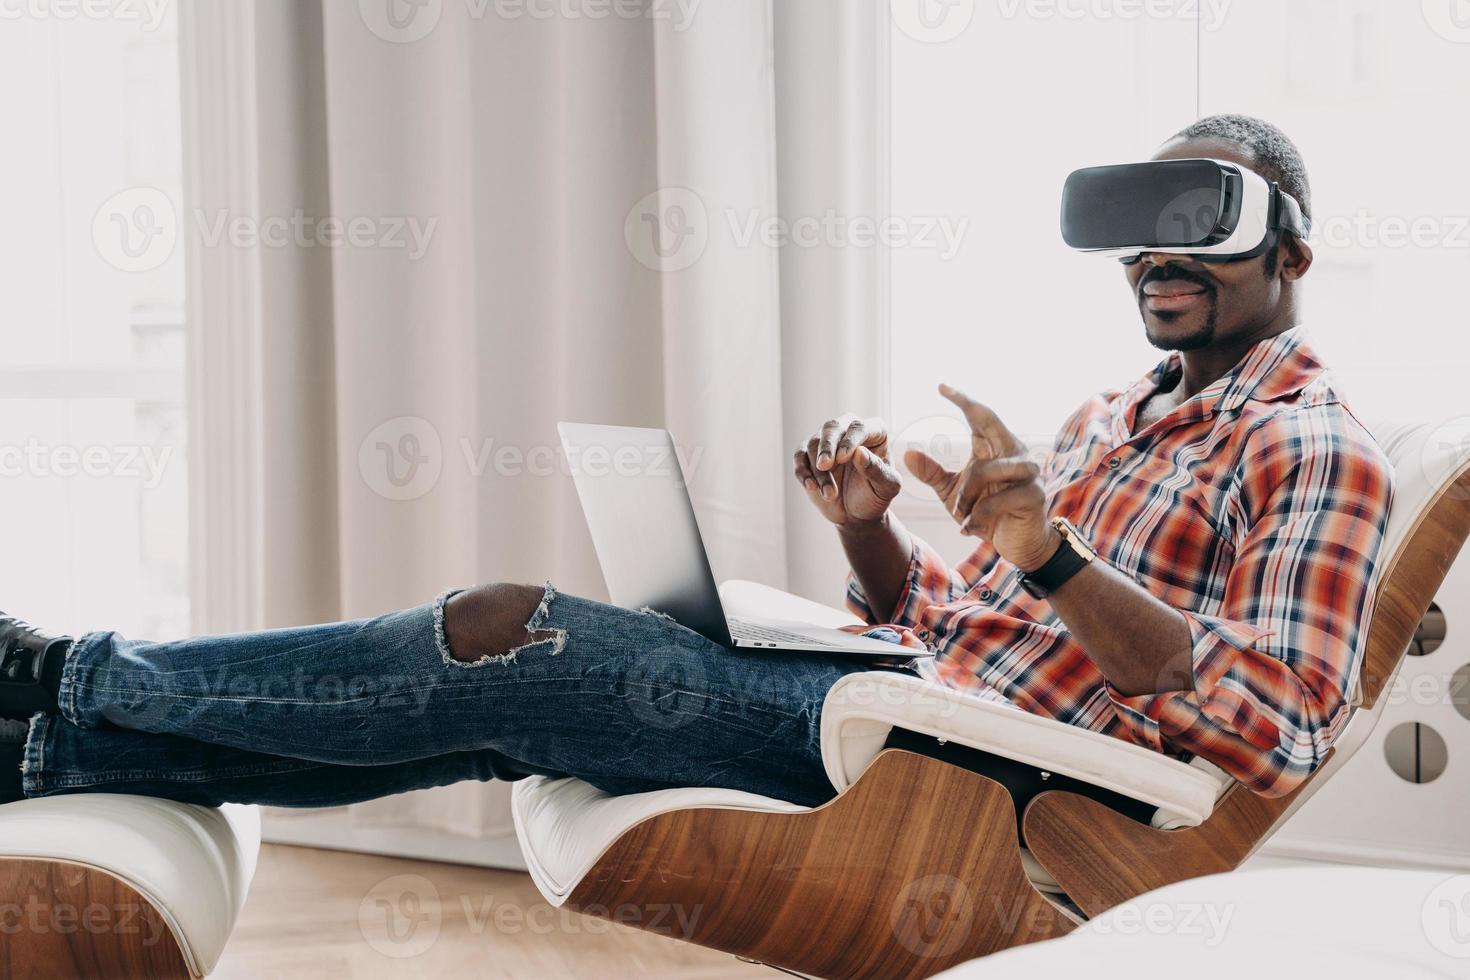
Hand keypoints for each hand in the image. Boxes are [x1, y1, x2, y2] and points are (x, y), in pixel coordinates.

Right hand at [793, 415, 901, 527]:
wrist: (856, 513)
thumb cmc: (875, 495)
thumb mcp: (886, 488)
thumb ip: (877, 470)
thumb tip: (859, 452)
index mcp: (874, 432)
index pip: (859, 427)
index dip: (850, 440)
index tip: (843, 458)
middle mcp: (848, 430)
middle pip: (832, 426)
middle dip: (827, 446)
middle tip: (824, 466)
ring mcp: (827, 442)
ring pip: (814, 444)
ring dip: (819, 471)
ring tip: (830, 495)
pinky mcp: (809, 455)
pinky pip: (799, 457)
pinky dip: (802, 471)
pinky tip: (811, 486)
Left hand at [905, 384, 1058, 570]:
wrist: (1017, 544)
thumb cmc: (987, 513)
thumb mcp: (954, 493)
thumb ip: (932, 473)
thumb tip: (907, 452)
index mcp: (995, 448)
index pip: (980, 416)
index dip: (963, 399)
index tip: (941, 386)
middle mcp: (1015, 453)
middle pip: (989, 423)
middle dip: (969, 412)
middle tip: (943, 397)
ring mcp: (1029, 473)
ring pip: (987, 469)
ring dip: (966, 495)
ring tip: (960, 513)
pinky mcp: (1034, 496)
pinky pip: (999, 501)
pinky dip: (977, 516)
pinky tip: (968, 529)